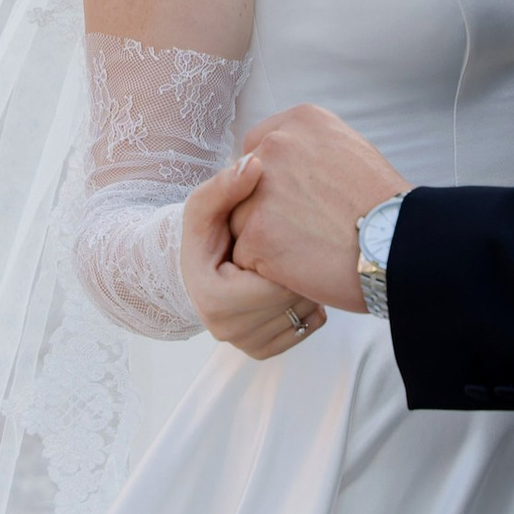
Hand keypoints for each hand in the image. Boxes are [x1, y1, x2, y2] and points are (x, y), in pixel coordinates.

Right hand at [181, 161, 325, 358]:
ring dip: (310, 283)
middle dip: (301, 266)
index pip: (276, 279)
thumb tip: (254, 162)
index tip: (286, 228)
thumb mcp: (206, 205)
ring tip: (295, 257)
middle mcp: (228, 331)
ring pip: (307, 312)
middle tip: (298, 239)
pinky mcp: (265, 351)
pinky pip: (311, 325)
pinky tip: (295, 279)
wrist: (203, 266)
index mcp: (214, 300)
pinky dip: (311, 302)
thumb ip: (226, 185)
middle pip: (294, 297)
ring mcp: (247, 345)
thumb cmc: (205, 233)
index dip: (287, 251)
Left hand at [224, 105, 407, 314]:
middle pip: (243, 186)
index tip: (296, 201)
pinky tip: (303, 267)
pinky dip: (267, 269)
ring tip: (309, 249)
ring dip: (265, 241)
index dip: (271, 183)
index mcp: (300, 121)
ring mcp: (262, 189)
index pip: (256, 150)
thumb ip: (309, 150)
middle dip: (264, 210)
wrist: (403, 244)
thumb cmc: (385, 206)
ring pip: (241, 222)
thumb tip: (280, 164)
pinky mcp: (257, 232)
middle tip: (306, 230)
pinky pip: (245, 256)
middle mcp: (275, 146)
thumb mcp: (350, 150)